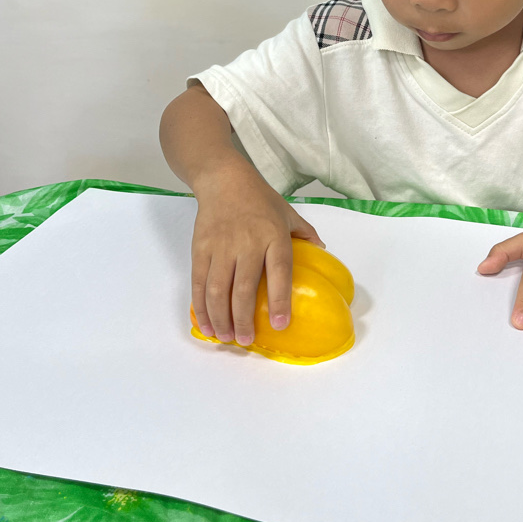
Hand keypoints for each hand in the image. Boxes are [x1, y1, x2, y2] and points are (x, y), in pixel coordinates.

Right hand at [190, 165, 324, 345]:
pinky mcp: (201, 248)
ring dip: (220, 317)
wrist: (223, 180)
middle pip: (243, 288)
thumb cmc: (259, 199)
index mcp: (273, 236)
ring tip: (225, 337)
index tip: (280, 324)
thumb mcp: (288, 213)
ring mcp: (221, 247)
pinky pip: (199, 282)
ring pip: (217, 289)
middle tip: (245, 341)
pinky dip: (201, 307)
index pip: (279, 271)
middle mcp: (247, 243)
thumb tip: (323, 251)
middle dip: (242, 319)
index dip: (279, 300)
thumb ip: (305, 233)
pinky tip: (207, 323)